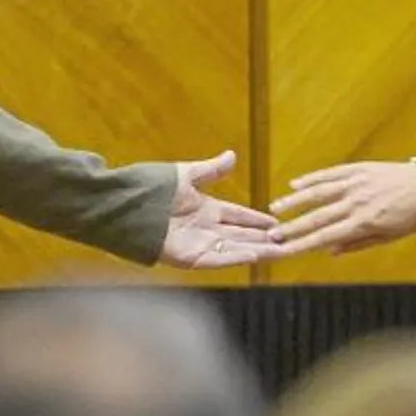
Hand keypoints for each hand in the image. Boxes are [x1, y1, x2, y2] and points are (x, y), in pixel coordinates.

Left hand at [158, 150, 281, 267]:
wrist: (125, 206)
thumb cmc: (150, 189)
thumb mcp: (186, 176)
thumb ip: (211, 170)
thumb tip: (232, 156)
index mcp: (205, 209)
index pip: (238, 215)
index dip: (258, 219)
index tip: (277, 221)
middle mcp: (204, 229)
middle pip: (241, 235)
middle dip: (265, 239)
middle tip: (290, 240)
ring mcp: (197, 244)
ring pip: (234, 249)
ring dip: (257, 250)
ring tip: (281, 251)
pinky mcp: (188, 257)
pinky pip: (216, 259)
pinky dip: (234, 258)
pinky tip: (253, 256)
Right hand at [268, 158, 415, 255]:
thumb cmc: (413, 215)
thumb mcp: (390, 236)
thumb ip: (357, 244)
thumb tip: (328, 250)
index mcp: (363, 223)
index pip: (324, 237)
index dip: (300, 245)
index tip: (282, 250)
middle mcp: (356, 203)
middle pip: (316, 217)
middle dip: (291, 227)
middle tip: (270, 234)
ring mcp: (355, 183)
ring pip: (318, 193)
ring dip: (294, 201)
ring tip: (274, 208)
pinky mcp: (358, 168)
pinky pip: (330, 174)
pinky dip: (311, 179)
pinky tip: (296, 185)